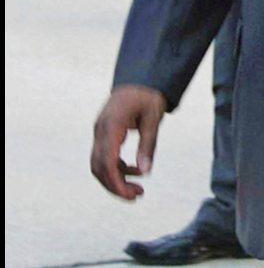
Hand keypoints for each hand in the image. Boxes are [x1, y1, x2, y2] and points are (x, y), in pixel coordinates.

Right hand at [90, 85, 166, 199]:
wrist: (141, 78)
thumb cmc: (149, 95)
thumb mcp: (154, 118)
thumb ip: (149, 144)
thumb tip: (145, 172)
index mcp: (111, 126)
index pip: (107, 162)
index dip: (116, 182)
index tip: (132, 196)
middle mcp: (100, 130)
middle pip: (99, 167)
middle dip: (115, 186)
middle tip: (137, 197)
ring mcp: (100, 132)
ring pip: (100, 164)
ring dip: (116, 179)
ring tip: (138, 190)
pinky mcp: (104, 134)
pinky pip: (106, 157)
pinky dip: (118, 168)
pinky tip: (137, 171)